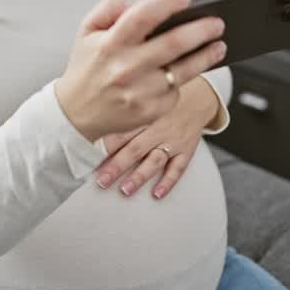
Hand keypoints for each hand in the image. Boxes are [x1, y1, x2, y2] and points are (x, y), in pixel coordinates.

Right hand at [55, 0, 226, 142]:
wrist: (75, 114)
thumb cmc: (87, 68)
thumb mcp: (87, 31)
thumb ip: (110, 8)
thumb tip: (141, 2)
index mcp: (110, 44)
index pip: (142, 16)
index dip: (167, 4)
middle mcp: (125, 68)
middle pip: (173, 44)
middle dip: (201, 30)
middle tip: (217, 22)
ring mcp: (139, 92)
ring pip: (183, 70)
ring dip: (206, 56)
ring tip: (219, 45)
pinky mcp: (150, 111)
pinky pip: (175, 90)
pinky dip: (184, 79)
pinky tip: (188, 70)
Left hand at [94, 78, 217, 198]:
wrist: (199, 95)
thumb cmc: (163, 98)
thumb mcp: (143, 96)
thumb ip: (122, 111)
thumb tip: (92, 124)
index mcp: (144, 114)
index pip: (122, 132)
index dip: (105, 146)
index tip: (90, 159)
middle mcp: (158, 128)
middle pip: (135, 148)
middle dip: (117, 166)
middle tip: (102, 181)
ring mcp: (173, 140)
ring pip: (155, 160)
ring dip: (140, 176)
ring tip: (126, 190)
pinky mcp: (187, 149)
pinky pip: (179, 167)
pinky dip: (168, 181)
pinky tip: (157, 193)